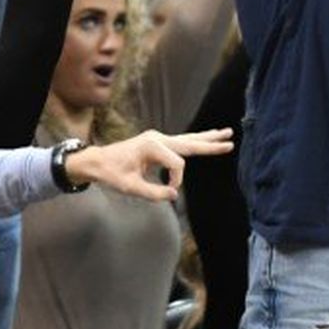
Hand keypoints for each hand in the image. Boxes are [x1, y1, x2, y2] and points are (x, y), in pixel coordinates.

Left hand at [62, 128, 235, 200]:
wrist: (97, 161)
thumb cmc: (111, 173)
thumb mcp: (130, 187)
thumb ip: (153, 193)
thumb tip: (174, 195)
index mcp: (151, 146)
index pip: (177, 164)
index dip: (176, 180)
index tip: (169, 191)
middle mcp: (158, 138)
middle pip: (190, 142)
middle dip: (211, 143)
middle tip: (231, 140)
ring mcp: (158, 139)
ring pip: (189, 139)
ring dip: (207, 138)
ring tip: (226, 133)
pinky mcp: (158, 143)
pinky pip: (181, 142)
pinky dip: (196, 141)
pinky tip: (206, 139)